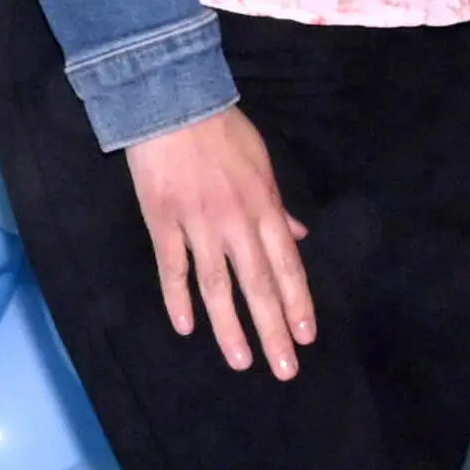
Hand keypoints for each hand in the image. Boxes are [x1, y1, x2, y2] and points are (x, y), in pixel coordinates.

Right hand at [123, 106, 321, 376]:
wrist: (170, 100)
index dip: (298, 303)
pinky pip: (172, 267)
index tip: (306, 337)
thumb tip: (298, 235)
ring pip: (217, 286)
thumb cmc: (220, 128)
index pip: (287, 265)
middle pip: (259, 285)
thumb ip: (278, 204)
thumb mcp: (262, 161)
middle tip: (284, 369)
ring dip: (230, 327)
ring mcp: (198, 224)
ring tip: (242, 362)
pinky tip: (186, 328)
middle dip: (274, 329)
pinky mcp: (163, 221)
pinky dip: (178, 299)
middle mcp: (236, 221)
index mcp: (264, 206)